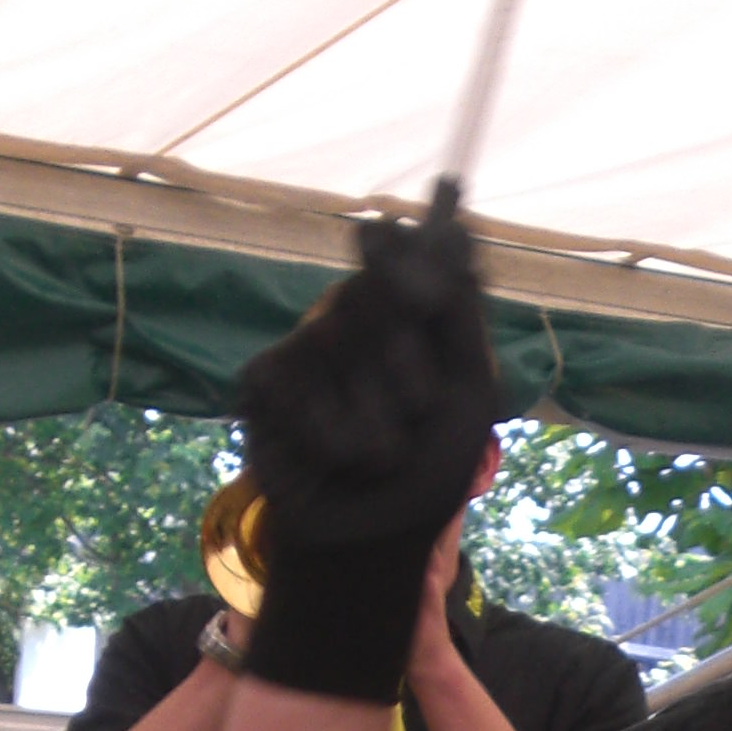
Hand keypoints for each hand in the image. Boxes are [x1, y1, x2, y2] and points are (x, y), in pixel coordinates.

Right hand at [237, 199, 499, 705]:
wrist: (369, 543)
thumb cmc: (428, 476)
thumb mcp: (468, 394)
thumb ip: (463, 317)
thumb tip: (462, 234)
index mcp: (408, 323)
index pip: (413, 258)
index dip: (428, 226)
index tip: (453, 187)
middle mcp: (354, 322)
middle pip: (378, 292)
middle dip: (405, 357)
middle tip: (416, 411)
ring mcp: (306, 347)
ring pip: (339, 338)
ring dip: (371, 408)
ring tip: (380, 454)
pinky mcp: (263, 381)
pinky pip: (295, 379)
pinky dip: (327, 428)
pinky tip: (338, 459)